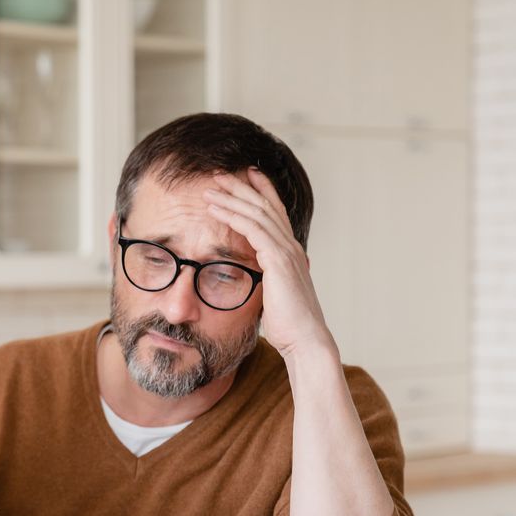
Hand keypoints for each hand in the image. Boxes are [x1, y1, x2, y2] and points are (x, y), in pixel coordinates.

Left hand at [203, 168, 335, 360]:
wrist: (305, 341)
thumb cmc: (289, 326)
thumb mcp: (275, 296)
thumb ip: (268, 281)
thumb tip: (257, 281)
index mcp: (291, 253)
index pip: (276, 213)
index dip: (262, 191)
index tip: (247, 175)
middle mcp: (291, 247)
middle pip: (265, 206)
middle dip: (242, 187)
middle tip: (220, 174)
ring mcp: (286, 251)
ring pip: (256, 213)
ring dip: (231, 197)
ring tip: (210, 188)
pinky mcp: (277, 260)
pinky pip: (252, 229)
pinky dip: (232, 215)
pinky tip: (215, 209)